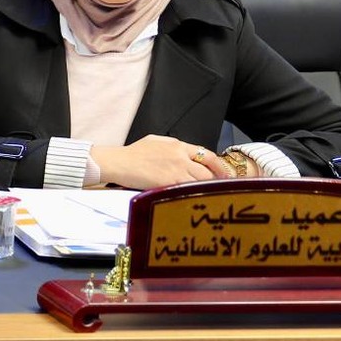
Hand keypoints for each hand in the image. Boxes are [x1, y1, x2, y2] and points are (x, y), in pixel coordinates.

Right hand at [94, 134, 232, 189]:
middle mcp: (181, 157)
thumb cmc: (132, 153)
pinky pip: (188, 190)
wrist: (118, 162)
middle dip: (215, 181)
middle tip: (220, 189)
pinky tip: (195, 200)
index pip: (207, 155)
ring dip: (205, 190)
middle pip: (208, 171)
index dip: (218, 166)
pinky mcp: (168, 183)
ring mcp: (176, 171)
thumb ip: (172, 145)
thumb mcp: (155, 141)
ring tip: (208, 197)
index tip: (223, 174)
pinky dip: (193, 195)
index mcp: (178, 146)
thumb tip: (184, 152)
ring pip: (201, 182)